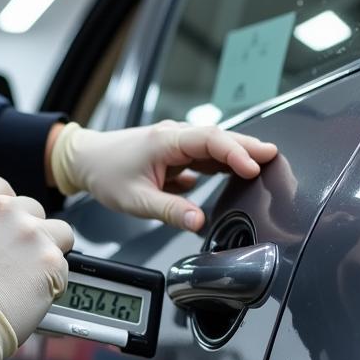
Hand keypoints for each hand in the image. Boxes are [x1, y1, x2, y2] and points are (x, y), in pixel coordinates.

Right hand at [0, 178, 73, 359]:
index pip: (2, 189)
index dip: (10, 211)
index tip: (8, 230)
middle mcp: (0, 210)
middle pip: (33, 209)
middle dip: (30, 233)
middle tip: (18, 263)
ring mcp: (27, 232)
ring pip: (59, 232)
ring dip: (49, 252)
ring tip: (30, 279)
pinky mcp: (49, 258)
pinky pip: (64, 266)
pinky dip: (54, 283)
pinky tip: (32, 297)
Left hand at [49, 121, 277, 230]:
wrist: (85, 160)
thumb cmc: (106, 173)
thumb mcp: (136, 200)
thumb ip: (171, 211)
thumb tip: (199, 223)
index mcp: (166, 140)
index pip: (210, 140)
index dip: (235, 152)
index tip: (254, 167)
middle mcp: (174, 137)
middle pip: (219, 138)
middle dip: (247, 146)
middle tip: (274, 157)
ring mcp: (176, 145)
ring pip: (214, 147)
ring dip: (237, 155)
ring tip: (263, 165)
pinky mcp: (176, 155)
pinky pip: (205, 157)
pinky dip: (222, 164)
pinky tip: (235, 174)